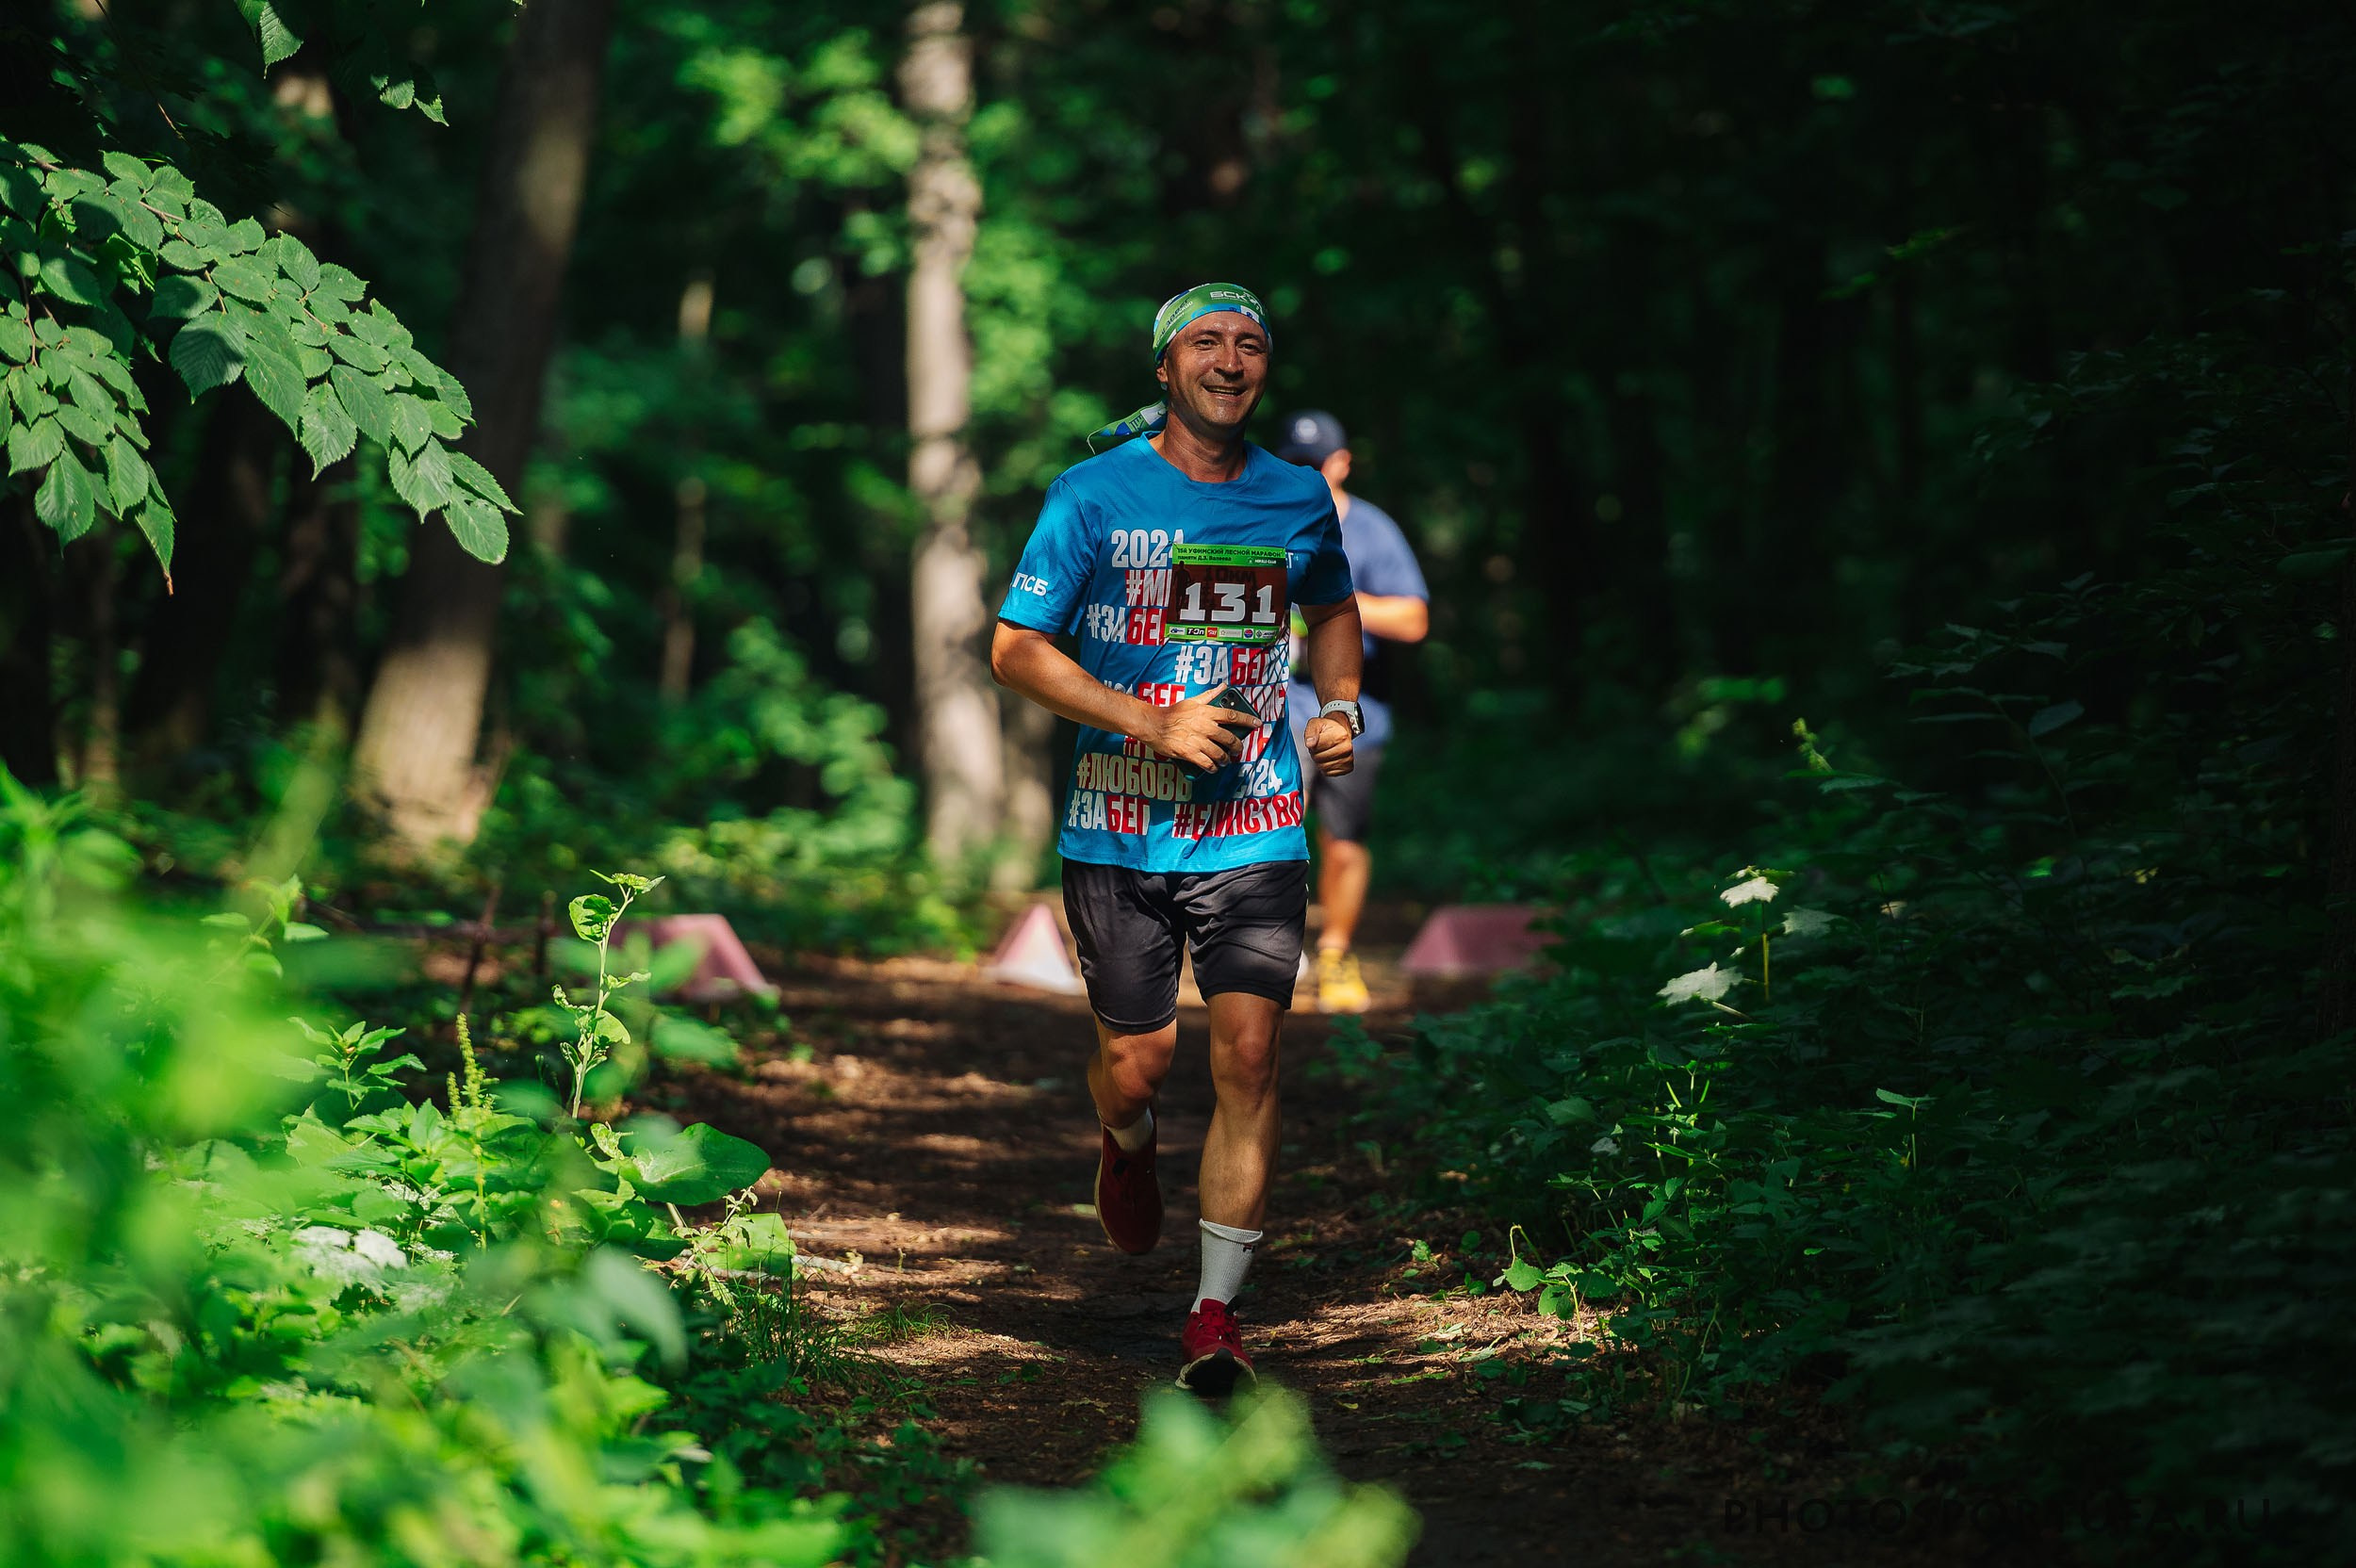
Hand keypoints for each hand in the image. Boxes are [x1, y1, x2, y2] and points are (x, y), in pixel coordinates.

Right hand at [1143, 683, 1259, 769]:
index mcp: (1206, 712)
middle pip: (1229, 738)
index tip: (1257, 724)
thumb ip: (1210, 695)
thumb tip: (1224, 686)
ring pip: (1219, 753)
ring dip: (1225, 758)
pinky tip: (1213, 768)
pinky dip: (1212, 767)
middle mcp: (1204, 726)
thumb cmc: (1173, 712)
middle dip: (1237, 746)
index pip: (1232, 716)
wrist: (1153, 724)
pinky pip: (1206, 763)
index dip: (1247, 720)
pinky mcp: (1188, 752)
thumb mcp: (1192, 701)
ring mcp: (1197, 740)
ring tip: (1225, 760)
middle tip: (1237, 750)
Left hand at [1303, 715, 1354, 775]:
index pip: (1317, 748)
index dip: (1313, 745)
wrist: (1341, 731)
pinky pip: (1329, 773)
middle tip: (1320, 747)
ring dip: (1320, 761)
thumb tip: (1309, 744)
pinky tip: (1330, 759)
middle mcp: (1346, 748)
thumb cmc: (1328, 728)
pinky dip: (1326, 768)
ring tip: (1325, 752)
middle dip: (1316, 753)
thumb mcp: (1316, 723)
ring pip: (1324, 767)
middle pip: (1320, 758)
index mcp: (1340, 736)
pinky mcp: (1347, 768)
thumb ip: (1310, 732)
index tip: (1317, 740)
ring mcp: (1348, 759)